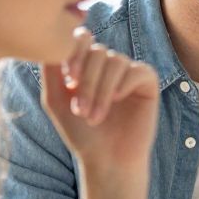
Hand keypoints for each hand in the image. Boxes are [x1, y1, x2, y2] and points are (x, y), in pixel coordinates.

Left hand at [40, 28, 158, 174]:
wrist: (107, 160)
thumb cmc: (80, 132)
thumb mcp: (55, 99)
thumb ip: (50, 70)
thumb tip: (53, 41)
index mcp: (87, 64)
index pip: (82, 38)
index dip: (75, 53)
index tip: (69, 81)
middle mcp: (109, 64)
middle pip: (98, 52)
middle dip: (87, 82)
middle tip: (80, 111)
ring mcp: (129, 72)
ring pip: (116, 61)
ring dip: (101, 90)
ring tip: (94, 117)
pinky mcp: (148, 83)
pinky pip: (137, 70)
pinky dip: (123, 84)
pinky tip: (117, 100)